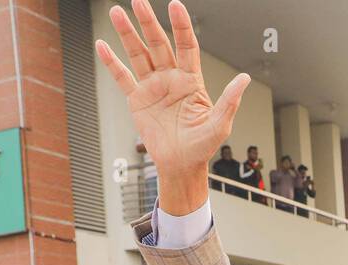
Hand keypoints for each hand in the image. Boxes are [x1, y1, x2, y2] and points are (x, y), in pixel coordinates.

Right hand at [97, 0, 249, 214]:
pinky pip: (123, 77)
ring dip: (127, 34)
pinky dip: (112, 63)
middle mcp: (170, 79)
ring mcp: (153, 87)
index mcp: (191, 81)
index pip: (186, 46)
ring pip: (138, 54)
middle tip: (138, 0)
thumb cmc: (202, 147)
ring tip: (117, 12)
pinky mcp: (137, 100)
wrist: (181, 165)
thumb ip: (229, 100)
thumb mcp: (219, 125)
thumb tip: (245, 78)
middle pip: (158, 44)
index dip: (181, 26)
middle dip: (149, 22)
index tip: (175, 6)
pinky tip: (102, 45)